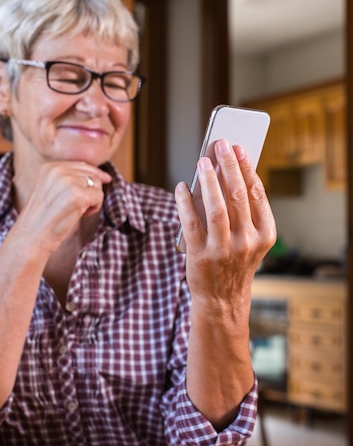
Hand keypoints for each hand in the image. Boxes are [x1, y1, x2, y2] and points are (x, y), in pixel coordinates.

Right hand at [14, 161, 111, 255]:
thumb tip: (100, 176)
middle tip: (79, 207)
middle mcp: (58, 171)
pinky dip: (94, 208)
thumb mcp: (51, 191)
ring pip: (96, 185)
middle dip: (91, 191)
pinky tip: (81, 215)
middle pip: (91, 174)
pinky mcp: (78, 195)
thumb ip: (68, 180)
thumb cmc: (42, 220)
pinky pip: (99, 197)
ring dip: (93, 200)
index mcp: (50, 168)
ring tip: (78, 211)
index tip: (106, 179)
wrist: (31, 237)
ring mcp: (68, 182)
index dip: (95, 173)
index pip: (81, 165)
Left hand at [175, 139, 275, 304]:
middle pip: (238, 196)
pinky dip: (185, 202)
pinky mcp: (200, 256)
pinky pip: (191, 222)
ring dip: (209, 181)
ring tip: (203, 161)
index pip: (257, 194)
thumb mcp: (248, 240)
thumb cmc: (233, 262)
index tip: (239, 148)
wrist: (222, 301)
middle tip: (221, 144)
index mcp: (264, 235)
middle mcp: (247, 242)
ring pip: (216, 208)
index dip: (247, 168)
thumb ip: (241, 212)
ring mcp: (224, 250)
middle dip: (229, 166)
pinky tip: (181, 187)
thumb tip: (223, 174)